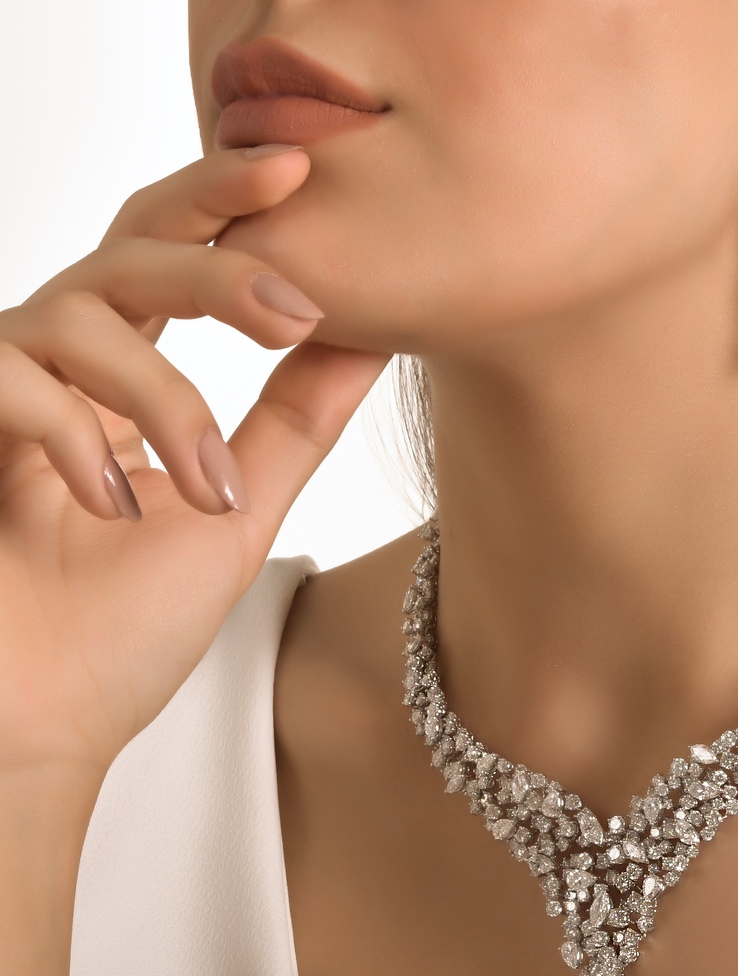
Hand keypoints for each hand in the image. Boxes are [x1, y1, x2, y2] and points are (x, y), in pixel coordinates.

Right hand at [0, 146, 389, 781]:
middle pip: (130, 250)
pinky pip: (7, 378)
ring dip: (166, 400)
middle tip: (295, 305)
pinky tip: (114, 504)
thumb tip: (375, 337)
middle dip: (216, 261)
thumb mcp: (239, 507)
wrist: (48, 719)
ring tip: (207, 491)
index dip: (230, 200)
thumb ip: (294, 419)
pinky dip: (74, 432)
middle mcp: (59, 365)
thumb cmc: (127, 624)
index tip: (309, 170)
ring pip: (80, 315)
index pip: (175, 252)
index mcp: (126, 374)